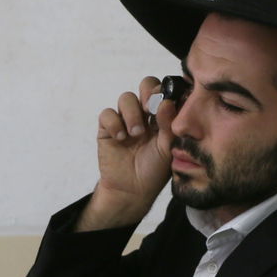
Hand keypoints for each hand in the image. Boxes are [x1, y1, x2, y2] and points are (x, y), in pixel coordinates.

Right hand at [78, 76, 176, 231]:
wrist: (132, 190)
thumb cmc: (154, 170)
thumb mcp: (167, 147)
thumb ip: (168, 124)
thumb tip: (167, 102)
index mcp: (162, 116)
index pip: (165, 91)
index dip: (166, 91)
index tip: (167, 105)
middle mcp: (144, 114)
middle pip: (145, 85)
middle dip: (148, 93)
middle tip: (150, 110)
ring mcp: (125, 120)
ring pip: (126, 98)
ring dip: (132, 113)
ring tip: (136, 134)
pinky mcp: (107, 129)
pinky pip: (107, 114)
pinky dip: (114, 123)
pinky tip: (121, 138)